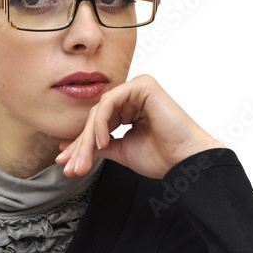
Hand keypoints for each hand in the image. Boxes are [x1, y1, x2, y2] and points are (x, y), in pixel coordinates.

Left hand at [54, 74, 225, 178]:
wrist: (185, 161)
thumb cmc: (162, 157)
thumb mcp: (122, 151)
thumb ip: (100, 146)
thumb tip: (70, 147)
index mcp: (130, 109)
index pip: (98, 122)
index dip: (81, 144)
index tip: (67, 163)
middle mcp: (134, 96)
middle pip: (96, 116)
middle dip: (81, 144)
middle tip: (70, 166)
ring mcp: (138, 89)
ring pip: (100, 110)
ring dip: (88, 138)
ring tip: (85, 160)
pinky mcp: (143, 86)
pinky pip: (110, 102)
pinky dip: (101, 123)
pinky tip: (102, 142)